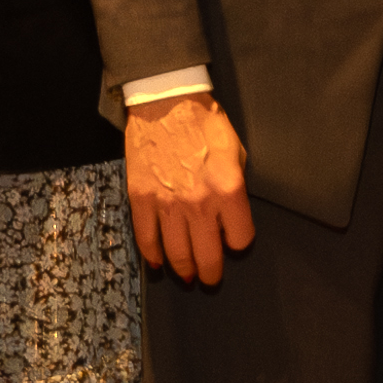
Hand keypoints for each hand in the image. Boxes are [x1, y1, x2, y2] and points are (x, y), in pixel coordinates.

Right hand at [123, 93, 253, 288]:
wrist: (166, 103)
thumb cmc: (205, 124)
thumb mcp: (235, 152)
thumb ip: (235, 187)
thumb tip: (229, 217)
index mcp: (228, 189)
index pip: (240, 239)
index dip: (238, 242)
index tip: (233, 240)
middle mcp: (199, 203)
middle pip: (208, 257)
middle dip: (211, 273)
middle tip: (210, 279)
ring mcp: (167, 204)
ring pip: (177, 255)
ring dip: (184, 271)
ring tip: (188, 276)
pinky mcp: (142, 200)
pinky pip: (146, 239)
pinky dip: (153, 256)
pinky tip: (158, 263)